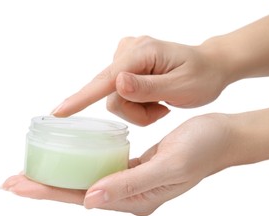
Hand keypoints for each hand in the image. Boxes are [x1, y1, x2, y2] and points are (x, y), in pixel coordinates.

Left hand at [2, 113, 233, 215]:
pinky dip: (79, 165)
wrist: (221, 136)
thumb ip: (129, 185)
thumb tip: (90, 200)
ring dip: (59, 177)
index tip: (18, 185)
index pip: (83, 198)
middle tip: (11, 181)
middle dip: (45, 187)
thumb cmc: (202, 148)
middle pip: (78, 192)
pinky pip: (100, 169)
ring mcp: (132, 183)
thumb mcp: (169, 165)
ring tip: (31, 172)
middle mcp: (131, 196)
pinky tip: (67, 160)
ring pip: (86, 181)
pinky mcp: (135, 168)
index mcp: (137, 200)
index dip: (49, 193)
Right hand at [52, 36, 228, 125]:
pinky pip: (120, 94)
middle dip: (134, 111)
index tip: (58, 112)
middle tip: (160, 112)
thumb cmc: (201, 77)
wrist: (210, 67)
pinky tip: (155, 99)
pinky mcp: (127, 67)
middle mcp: (129, 50)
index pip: (106, 79)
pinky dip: (137, 104)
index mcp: (143, 52)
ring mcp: (127, 57)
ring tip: (160, 105)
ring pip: (115, 98)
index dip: (81, 98)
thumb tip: (116, 84)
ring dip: (137, 109)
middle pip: (111, 94)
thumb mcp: (180, 86)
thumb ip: (147, 87)